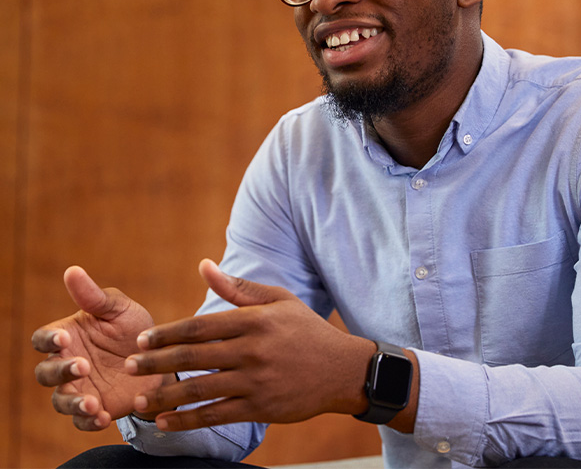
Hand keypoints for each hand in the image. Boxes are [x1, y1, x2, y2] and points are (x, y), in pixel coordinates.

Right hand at [32, 266, 164, 429]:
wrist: (161, 356)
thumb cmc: (133, 327)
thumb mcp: (119, 309)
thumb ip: (95, 296)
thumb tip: (72, 271)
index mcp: (68, 335)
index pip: (43, 339)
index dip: (49, 340)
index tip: (64, 338)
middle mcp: (67, 363)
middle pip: (46, 372)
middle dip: (60, 371)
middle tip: (83, 365)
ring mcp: (79, 388)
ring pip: (61, 400)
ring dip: (73, 402)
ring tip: (91, 402)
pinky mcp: (95, 408)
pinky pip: (83, 421)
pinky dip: (88, 421)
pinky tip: (102, 417)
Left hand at [125, 259, 375, 430]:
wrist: (341, 369)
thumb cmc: (306, 330)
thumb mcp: (278, 299)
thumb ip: (239, 287)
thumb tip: (204, 265)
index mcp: (254, 320)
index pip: (200, 326)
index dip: (167, 333)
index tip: (142, 339)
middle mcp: (252, 350)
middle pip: (193, 357)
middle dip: (156, 363)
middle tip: (129, 367)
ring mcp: (256, 381)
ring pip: (199, 390)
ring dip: (165, 396)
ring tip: (137, 401)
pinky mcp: (260, 408)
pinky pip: (217, 415)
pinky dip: (188, 421)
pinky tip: (166, 423)